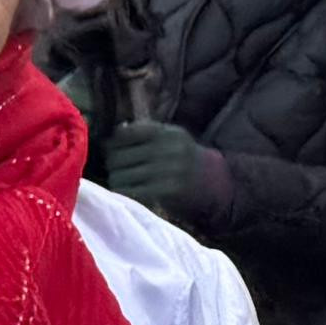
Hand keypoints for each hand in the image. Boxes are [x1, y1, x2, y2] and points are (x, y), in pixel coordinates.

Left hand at [97, 116, 217, 221]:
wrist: (214, 182)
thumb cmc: (182, 157)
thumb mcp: (169, 137)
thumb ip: (143, 132)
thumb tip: (111, 132)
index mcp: (166, 132)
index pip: (124, 134)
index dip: (112, 143)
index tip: (111, 150)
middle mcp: (168, 148)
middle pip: (117, 157)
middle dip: (111, 164)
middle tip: (115, 168)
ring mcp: (169, 170)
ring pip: (120, 176)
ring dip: (115, 179)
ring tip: (121, 180)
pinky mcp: (168, 190)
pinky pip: (131, 191)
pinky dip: (124, 192)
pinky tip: (128, 190)